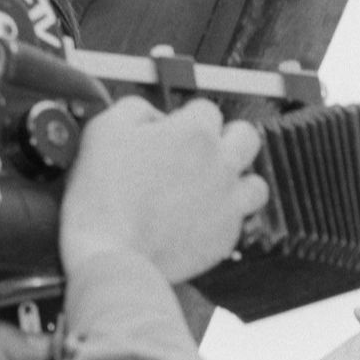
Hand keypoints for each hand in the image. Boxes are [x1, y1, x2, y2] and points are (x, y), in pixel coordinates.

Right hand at [62, 98, 268, 284]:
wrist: (110, 251)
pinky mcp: (227, 236)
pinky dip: (225, 217)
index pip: (206, 110)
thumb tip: (155, 116)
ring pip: (257, 184)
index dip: (186, 118)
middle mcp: (221, 164)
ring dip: (238, 181)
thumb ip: (136, 109)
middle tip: (204, 151)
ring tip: (214, 187)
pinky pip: (240, 220)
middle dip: (228, 138)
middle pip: (247, 137)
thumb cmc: (103, 193)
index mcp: (195, 133)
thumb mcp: (105, 128)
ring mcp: (229, 202)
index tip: (172, 132)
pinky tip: (202, 217)